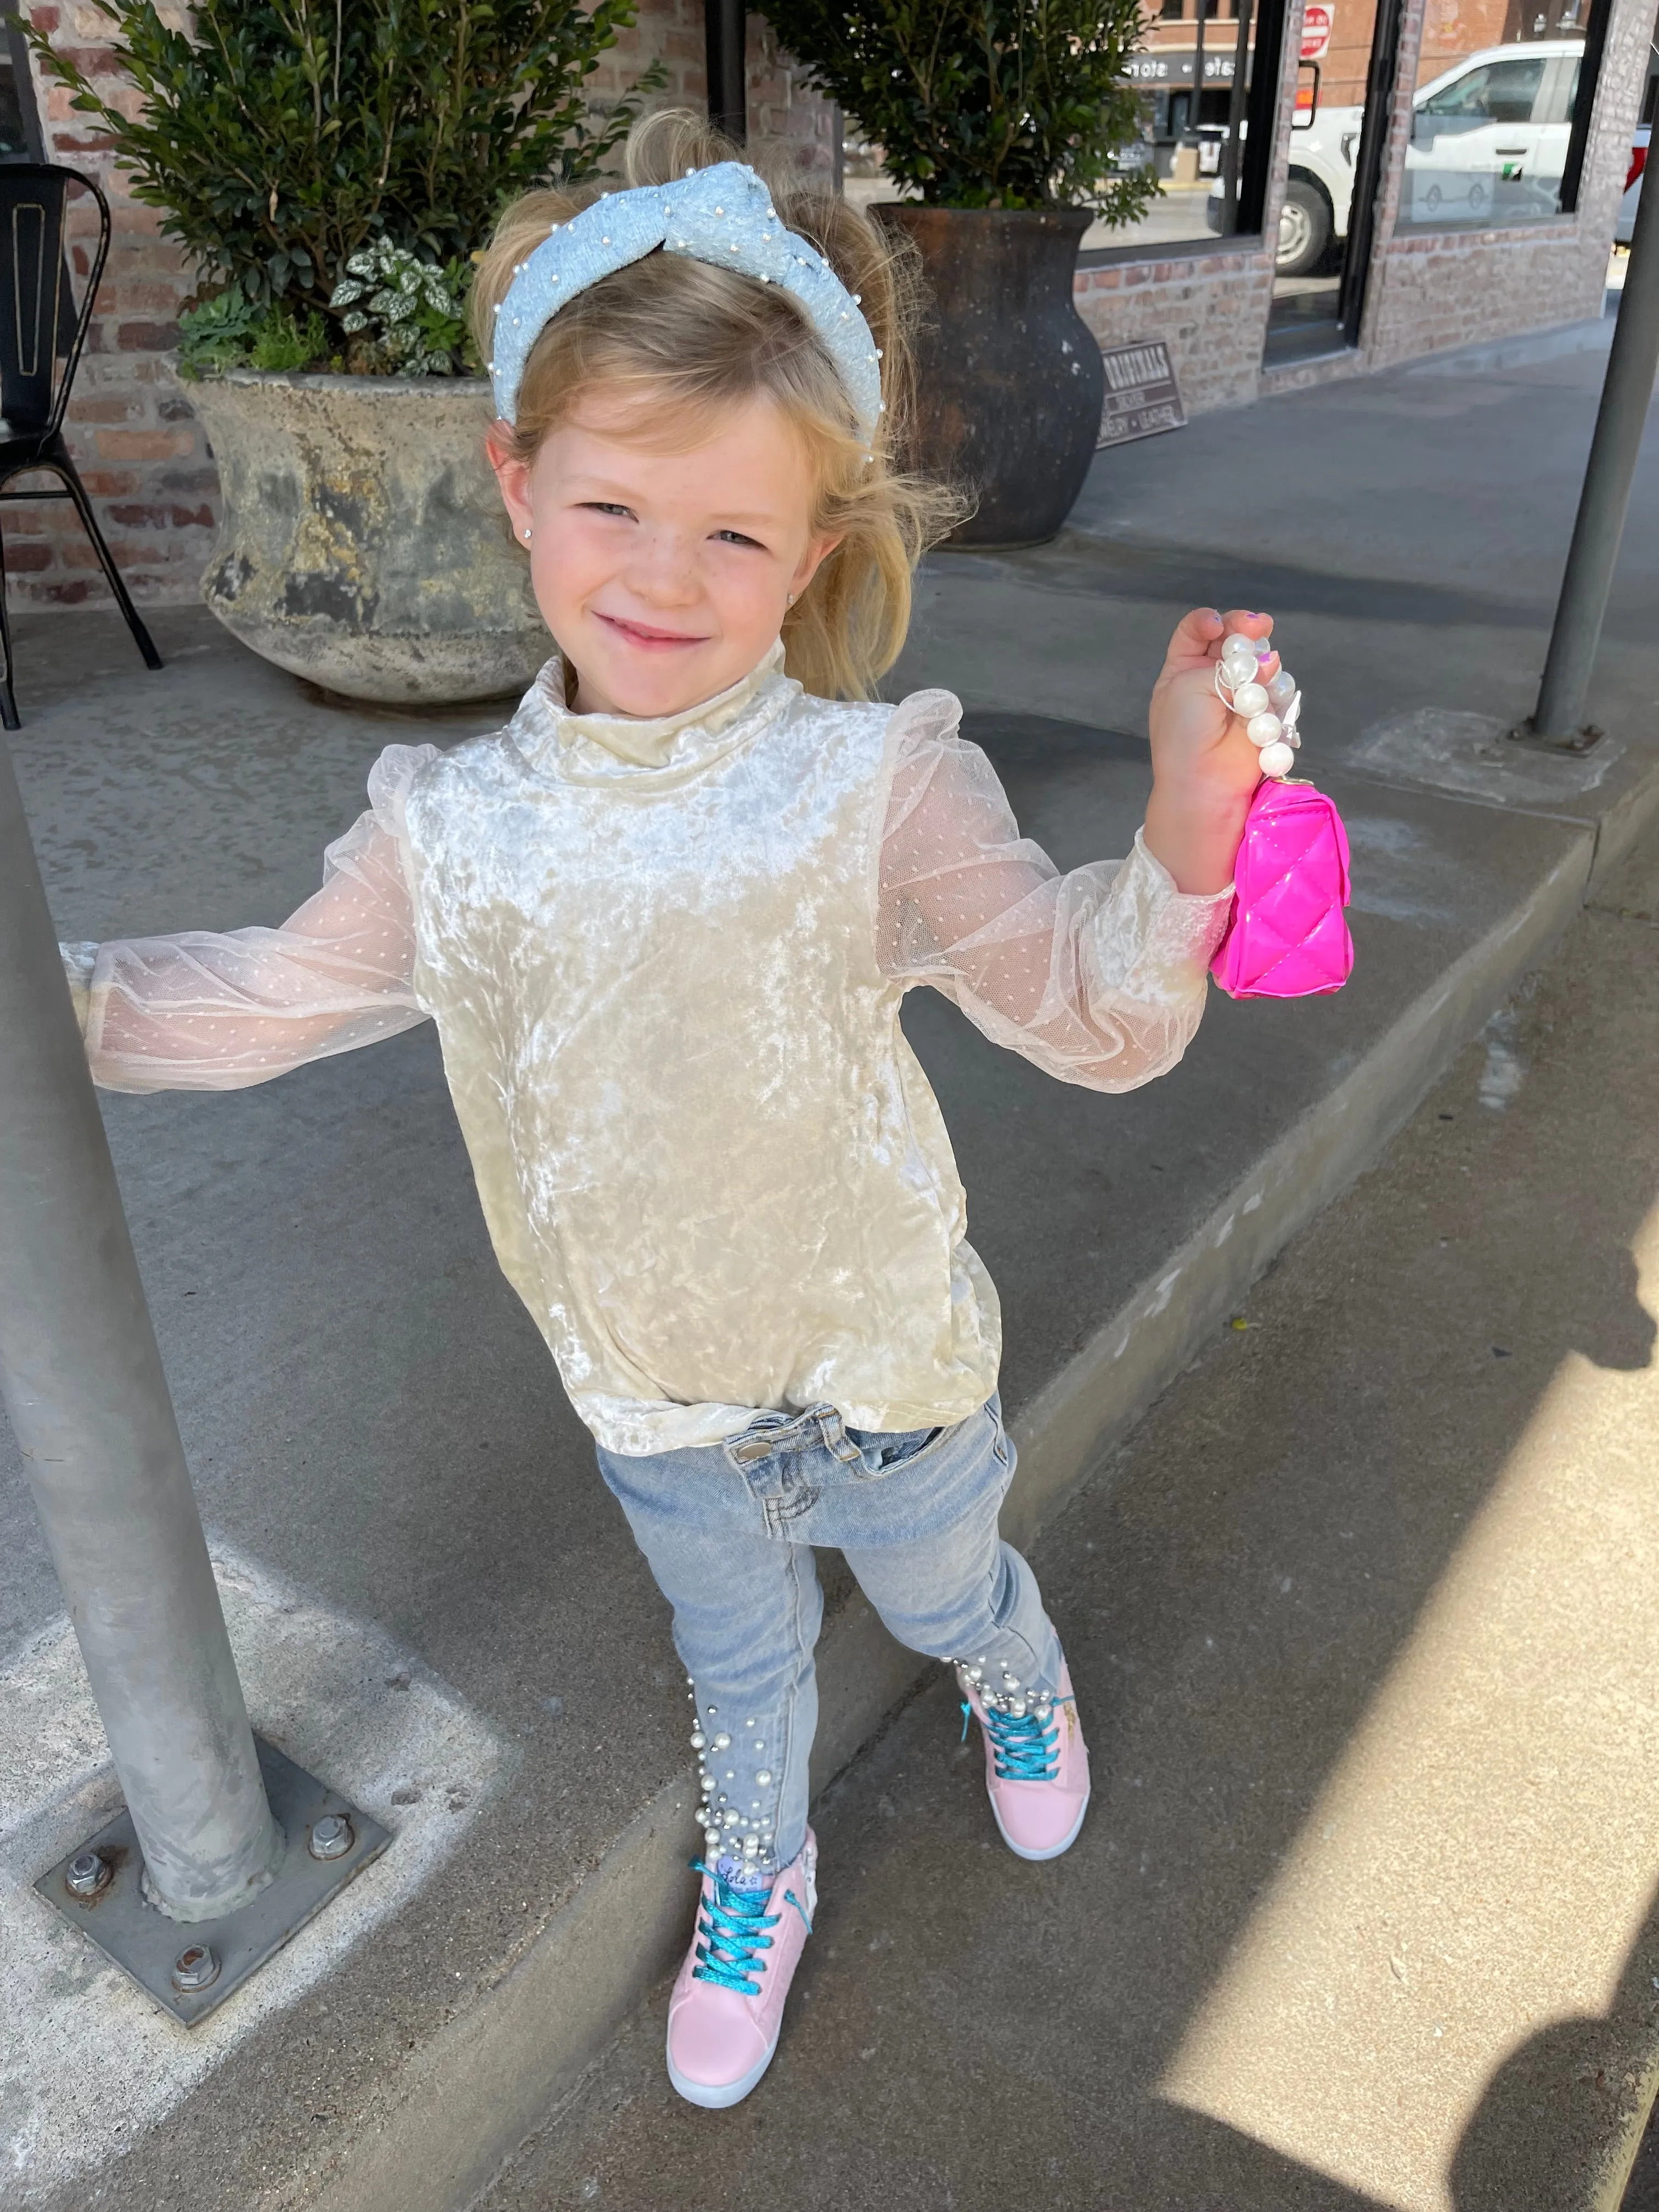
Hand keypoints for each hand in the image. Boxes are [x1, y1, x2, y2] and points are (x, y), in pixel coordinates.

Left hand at [1143, 607, 1274, 895]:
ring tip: (1256, 678)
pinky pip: (1278, 687)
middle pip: (1234, 639)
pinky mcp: (1264, 712)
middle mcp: (1211, 678)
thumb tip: (1267, 658)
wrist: (1205, 781)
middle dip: (1245, 630)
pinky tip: (1265, 701)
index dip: (1209, 621)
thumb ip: (1224, 664)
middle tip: (1257, 627)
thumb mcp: (1188, 685)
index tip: (1217, 624)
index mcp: (1182, 670)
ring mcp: (1239, 695)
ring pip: (1260, 660)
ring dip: (1261, 663)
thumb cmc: (1184, 733)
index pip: (1197, 630)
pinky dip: (1275, 688)